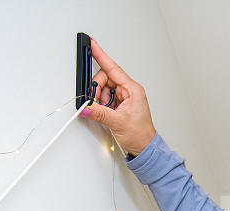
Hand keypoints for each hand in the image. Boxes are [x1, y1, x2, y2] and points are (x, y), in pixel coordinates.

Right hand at [80, 38, 156, 156]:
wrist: (144, 147)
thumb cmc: (140, 134)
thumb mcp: (117, 122)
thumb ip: (99, 113)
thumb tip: (86, 106)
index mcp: (133, 89)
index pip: (113, 68)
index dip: (101, 56)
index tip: (92, 45)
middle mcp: (129, 91)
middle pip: (105, 79)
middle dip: (97, 89)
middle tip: (95, 101)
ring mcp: (124, 98)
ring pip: (104, 89)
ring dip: (99, 99)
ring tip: (104, 110)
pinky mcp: (120, 105)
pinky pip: (105, 98)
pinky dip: (101, 104)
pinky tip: (105, 112)